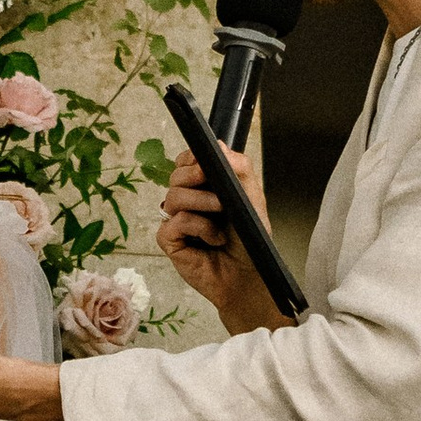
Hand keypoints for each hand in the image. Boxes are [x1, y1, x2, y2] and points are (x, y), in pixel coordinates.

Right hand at [158, 138, 287, 335]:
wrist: (249, 274)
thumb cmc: (249, 240)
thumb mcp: (251, 197)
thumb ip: (238, 168)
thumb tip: (218, 145)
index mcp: (202, 187)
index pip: (184, 161)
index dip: (192, 159)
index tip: (207, 162)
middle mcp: (186, 202)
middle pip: (176, 175)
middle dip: (198, 177)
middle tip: (219, 191)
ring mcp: (175, 221)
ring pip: (174, 196)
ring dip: (203, 204)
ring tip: (222, 221)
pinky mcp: (169, 240)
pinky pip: (175, 222)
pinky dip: (199, 228)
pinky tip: (212, 240)